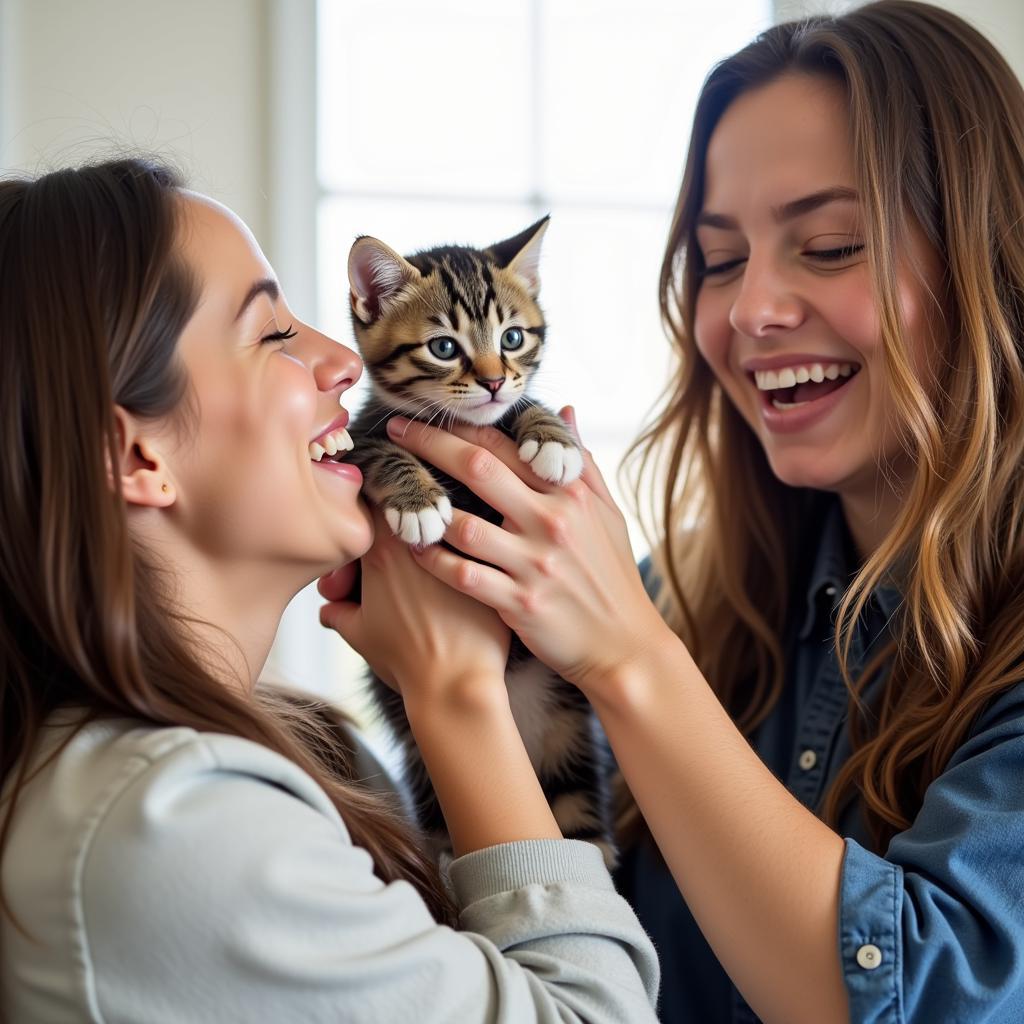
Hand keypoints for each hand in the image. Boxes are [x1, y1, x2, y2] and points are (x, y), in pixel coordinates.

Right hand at [318, 510, 510, 704]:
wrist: (456, 686)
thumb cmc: (406, 662)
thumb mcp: (359, 634)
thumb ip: (339, 612)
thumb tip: (329, 609)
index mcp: (384, 549)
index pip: (372, 500)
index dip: (368, 510)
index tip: (370, 531)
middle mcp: (423, 539)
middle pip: (409, 507)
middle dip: (398, 523)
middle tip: (392, 554)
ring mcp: (460, 548)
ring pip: (446, 520)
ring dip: (436, 534)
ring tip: (429, 566)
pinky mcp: (492, 563)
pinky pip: (476, 544)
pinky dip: (468, 551)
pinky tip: (464, 572)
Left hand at [385, 407, 674, 692]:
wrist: (623, 645)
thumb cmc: (611, 575)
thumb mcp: (607, 513)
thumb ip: (581, 462)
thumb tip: (564, 412)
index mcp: (571, 494)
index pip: (507, 446)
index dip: (462, 426)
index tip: (428, 416)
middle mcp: (552, 522)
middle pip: (478, 470)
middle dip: (430, 445)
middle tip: (394, 432)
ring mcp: (534, 563)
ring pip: (463, 525)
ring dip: (426, 510)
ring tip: (393, 497)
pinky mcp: (520, 603)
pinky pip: (463, 575)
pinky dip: (433, 561)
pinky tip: (413, 550)